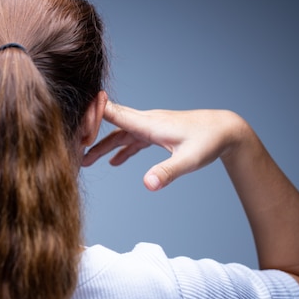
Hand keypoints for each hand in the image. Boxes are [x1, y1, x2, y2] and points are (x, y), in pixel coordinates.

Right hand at [82, 101, 246, 190]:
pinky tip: (113, 162)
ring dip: (102, 146)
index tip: (71, 123)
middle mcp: (146, 122)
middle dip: (88, 134)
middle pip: (109, 124)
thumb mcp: (188, 161)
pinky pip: (132, 139)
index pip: (112, 113)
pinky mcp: (157, 133)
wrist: (227, 130)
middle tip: (70, 149)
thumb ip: (167, 173)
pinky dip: (120, 149)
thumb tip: (147, 185)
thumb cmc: (209, 143)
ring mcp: (151, 127)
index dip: (90, 116)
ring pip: (119, 133)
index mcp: (148, 123)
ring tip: (86, 161)